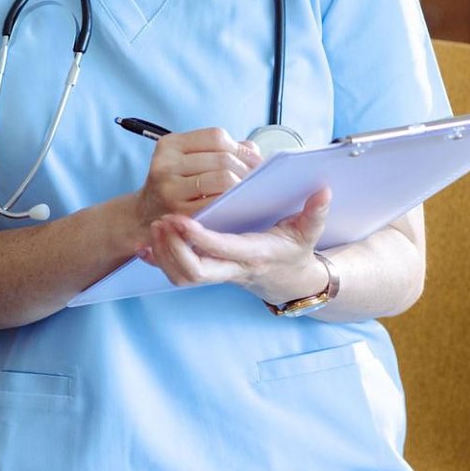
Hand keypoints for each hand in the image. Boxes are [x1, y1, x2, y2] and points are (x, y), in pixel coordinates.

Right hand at [132, 127, 261, 234]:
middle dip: (246, 169)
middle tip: (258, 180)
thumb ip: (220, 151)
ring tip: (248, 192)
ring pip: (223, 179)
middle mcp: (166, 164)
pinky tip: (236, 205)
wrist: (144, 217)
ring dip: (242, 186)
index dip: (241, 149)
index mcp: (170, 144)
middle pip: (222, 159)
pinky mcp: (178, 213)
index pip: (216, 137)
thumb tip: (254, 150)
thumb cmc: (175, 186)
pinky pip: (217, 203)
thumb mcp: (188, 161)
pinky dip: (232, 202)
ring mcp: (170, 189)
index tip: (254, 161)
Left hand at [142, 187, 333, 304]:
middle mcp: (232, 269)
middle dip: (173, 249)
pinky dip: (159, 262)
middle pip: (194, 272)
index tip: (180, 218)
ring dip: (163, 255)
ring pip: (182, 277)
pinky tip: (146, 245)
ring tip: (153, 228)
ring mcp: (217, 274)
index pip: (223, 250)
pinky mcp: (207, 273)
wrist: (287, 279)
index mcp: (254, 254)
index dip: (200, 237)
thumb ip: (315, 212)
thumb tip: (323, 191)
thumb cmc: (294, 249)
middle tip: (160, 222)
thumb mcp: (308, 231)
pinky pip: (177, 275)